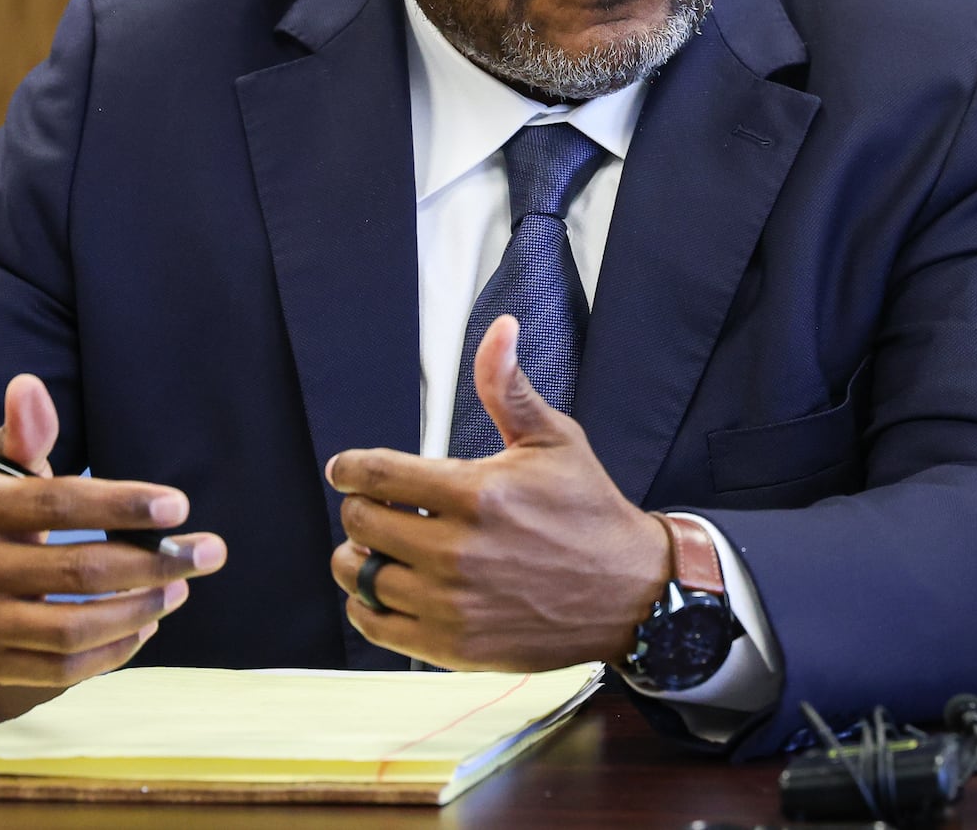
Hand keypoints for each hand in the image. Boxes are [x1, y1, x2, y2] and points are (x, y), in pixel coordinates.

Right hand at [0, 373, 226, 684]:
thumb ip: (22, 431)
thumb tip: (30, 386)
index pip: (56, 505)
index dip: (121, 505)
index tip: (178, 506)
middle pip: (76, 571)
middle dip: (153, 563)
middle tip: (206, 553)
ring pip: (70, 629)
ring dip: (137, 609)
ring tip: (179, 588)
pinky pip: (58, 669)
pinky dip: (110, 651)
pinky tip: (144, 623)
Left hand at [327, 316, 669, 670]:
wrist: (629, 592)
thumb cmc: (589, 512)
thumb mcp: (553, 439)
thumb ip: (508, 386)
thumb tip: (499, 331)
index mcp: (477, 493)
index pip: (377, 474)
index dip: (351, 468)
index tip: (346, 469)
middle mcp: (458, 551)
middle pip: (361, 522)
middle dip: (360, 507)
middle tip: (374, 505)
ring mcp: (453, 603)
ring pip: (360, 575)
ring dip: (357, 556)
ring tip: (376, 545)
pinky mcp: (454, 645)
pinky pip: (376, 625)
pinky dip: (366, 605)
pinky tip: (383, 587)